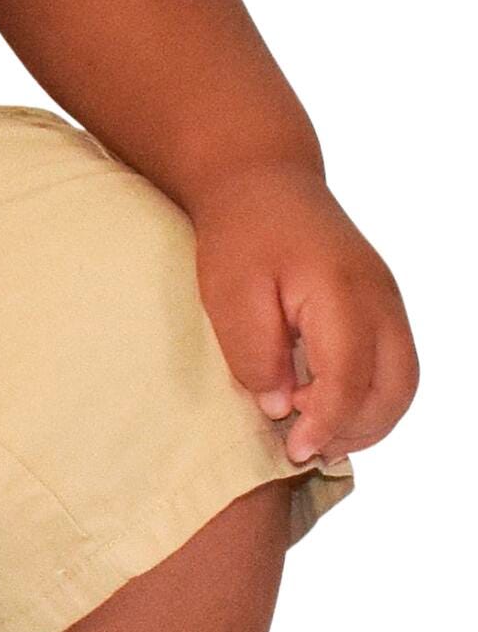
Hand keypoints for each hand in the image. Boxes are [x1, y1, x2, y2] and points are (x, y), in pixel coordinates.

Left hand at [188, 160, 418, 463]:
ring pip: (403, 381)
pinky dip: (370, 397)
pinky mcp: (383, 306)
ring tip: (316, 436)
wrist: (264, 181)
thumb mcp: (229, 294)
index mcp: (341, 291)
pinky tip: (326, 409)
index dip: (325, 423)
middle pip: (395, 387)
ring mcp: (388, 301)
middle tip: (305, 449)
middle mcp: (379, 297)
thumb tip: (280, 406)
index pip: (350, 376)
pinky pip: (394, 365)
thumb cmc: (241, 235)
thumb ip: (254, 353)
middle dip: (354, 430)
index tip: (293, 450)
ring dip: (367, 419)